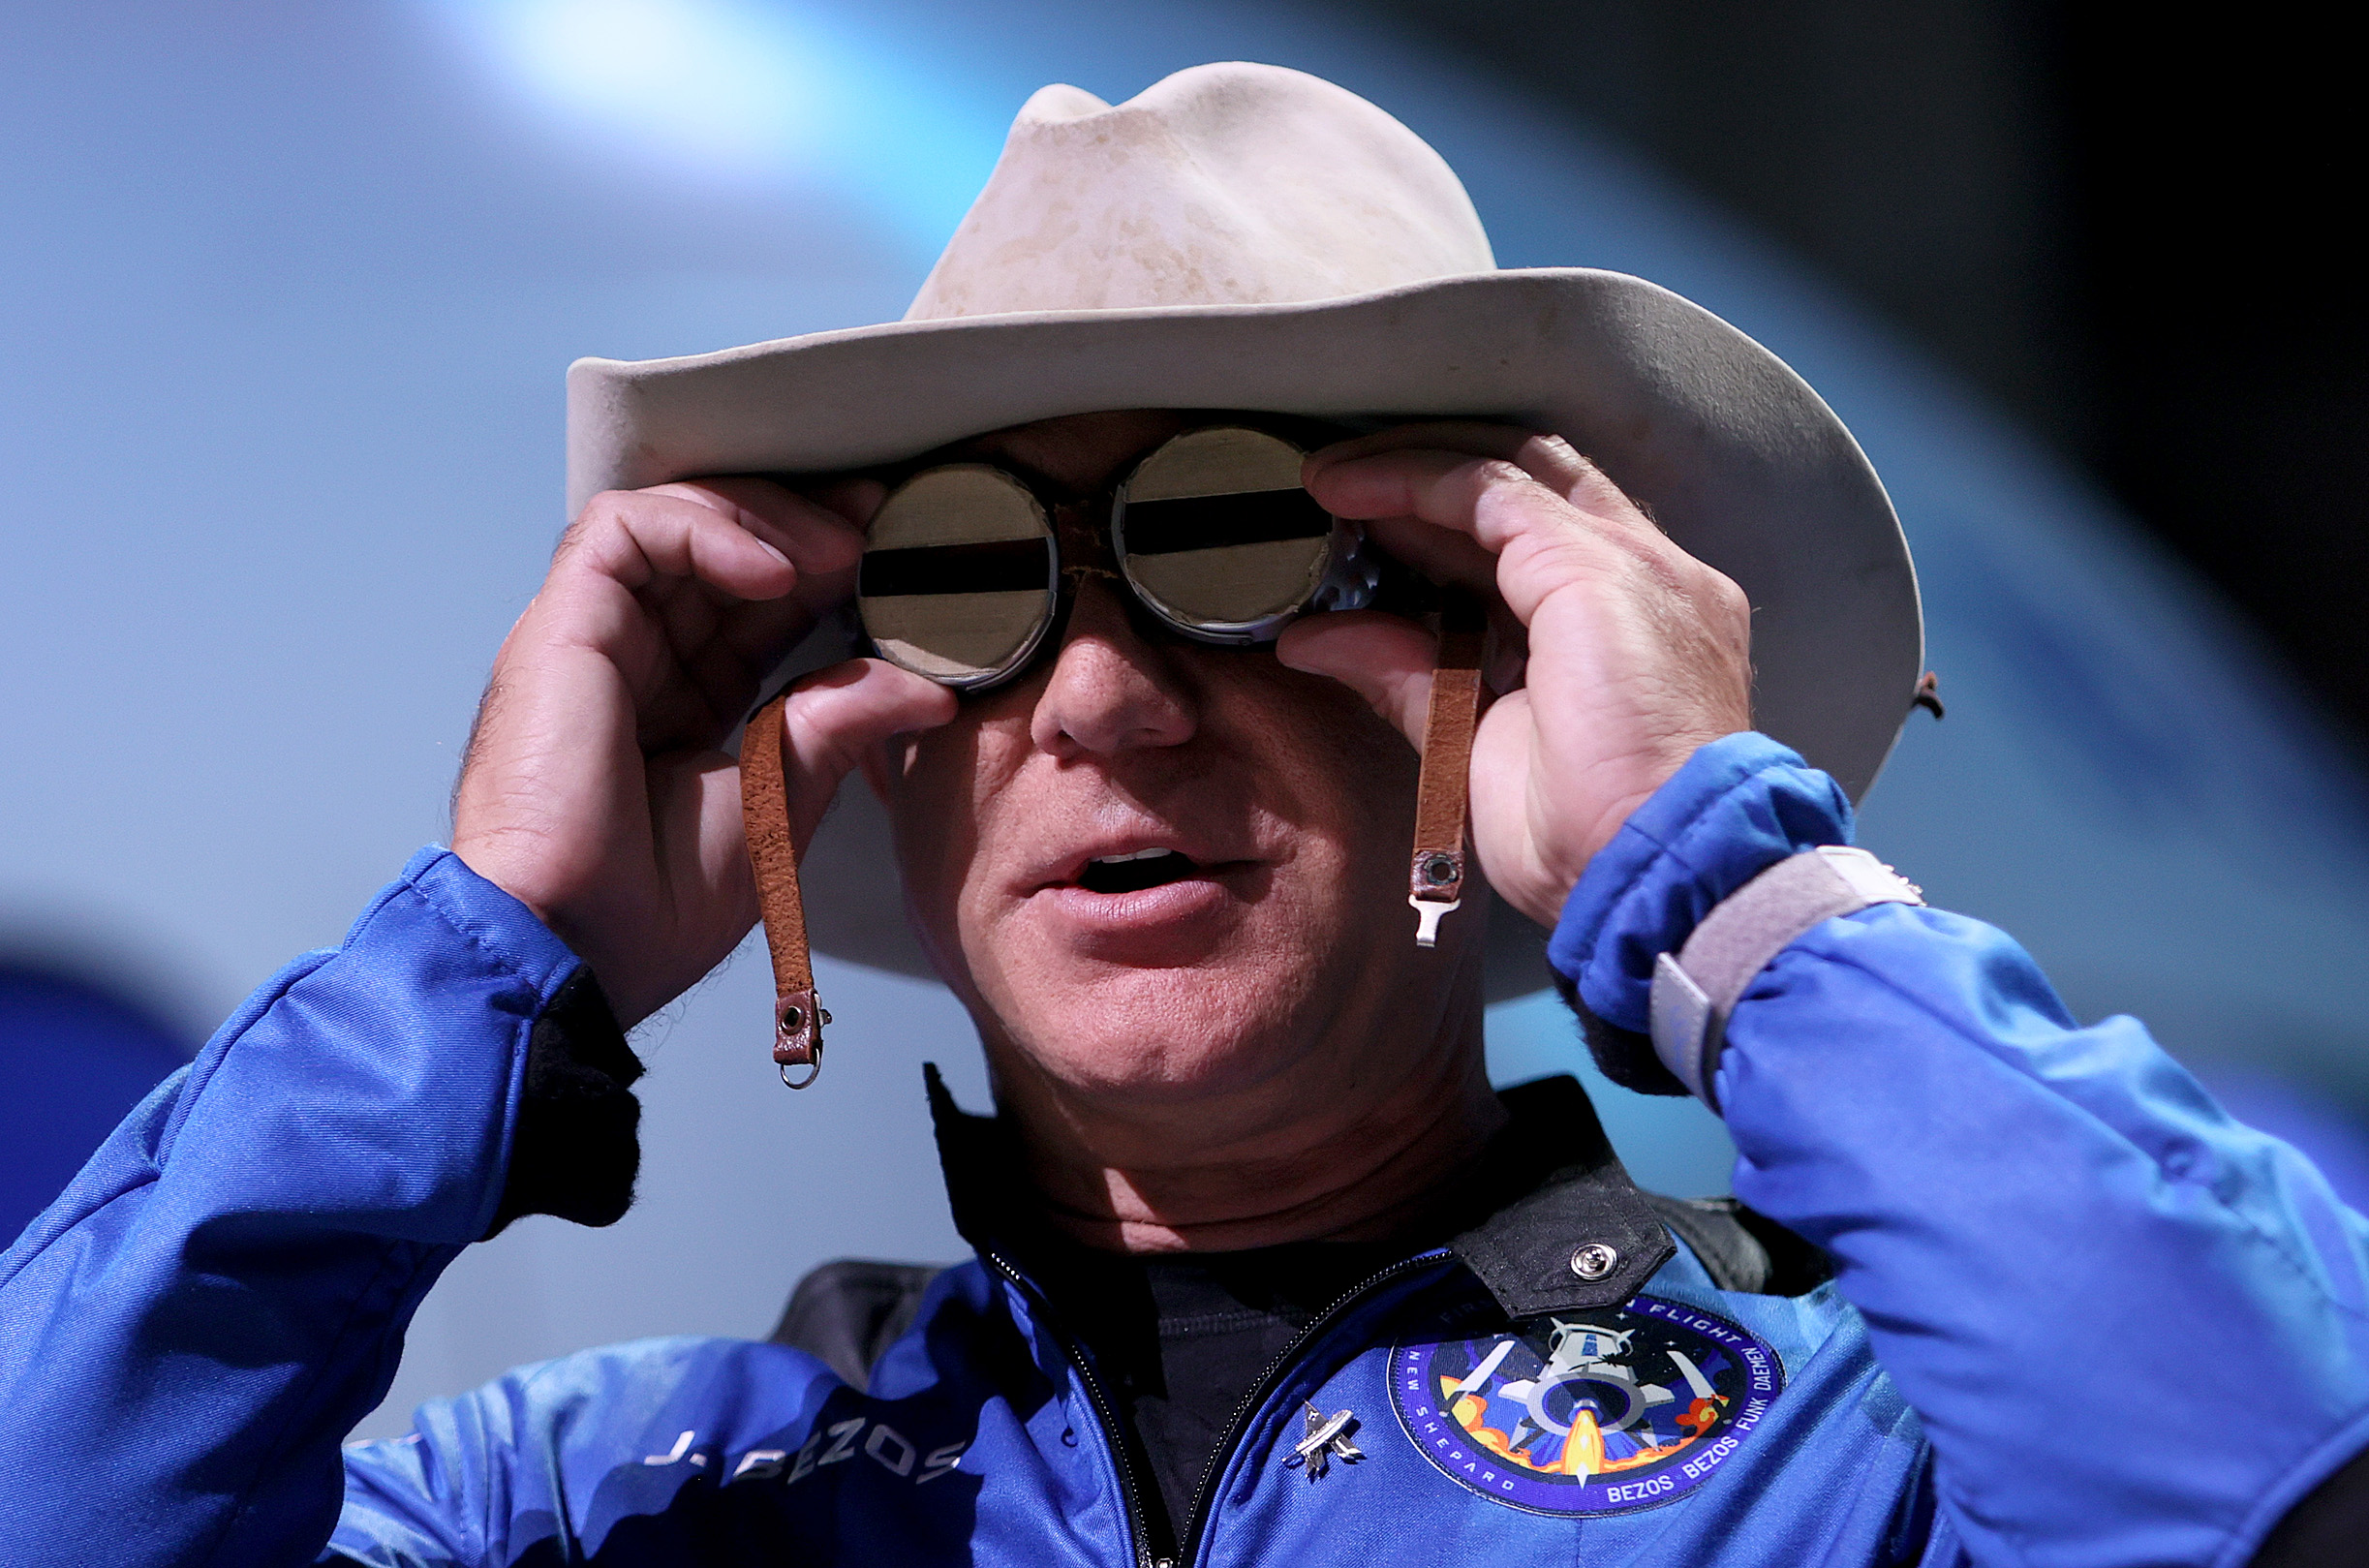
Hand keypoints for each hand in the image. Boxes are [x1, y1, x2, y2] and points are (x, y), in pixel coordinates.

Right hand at [451, 479, 953, 1024]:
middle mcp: (632, 659)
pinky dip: (705, 530)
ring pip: (672, 519)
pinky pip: (626, 529)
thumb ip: (841, 724)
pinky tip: (775, 571)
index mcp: (679, 704)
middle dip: (805, 522)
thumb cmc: (654, 905)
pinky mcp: (560, 625)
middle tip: (883, 521)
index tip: (896, 554)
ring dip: (765, 520)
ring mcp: (592, 637)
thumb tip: (930, 688)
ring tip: (840, 553)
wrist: (575, 945)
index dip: (823, 571)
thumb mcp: (779, 797)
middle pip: (716, 548)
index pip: (753, 605)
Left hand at [1281, 426, 1751, 928]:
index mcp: (1637, 624)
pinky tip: (1351, 491)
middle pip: (1532, 485)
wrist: (1660, 874)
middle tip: (1339, 487)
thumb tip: (1316, 639)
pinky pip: (1489, 493)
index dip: (1447, 521)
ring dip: (1410, 468)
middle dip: (1430, 475)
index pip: (1539, 536)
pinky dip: (1413, 481)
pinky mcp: (1595, 568)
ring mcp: (1634, 565)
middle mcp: (1651, 578)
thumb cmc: (1592, 843)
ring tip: (1331, 480)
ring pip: (1510, 472)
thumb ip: (1408, 676)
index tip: (1366, 530)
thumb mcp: (1477, 743)